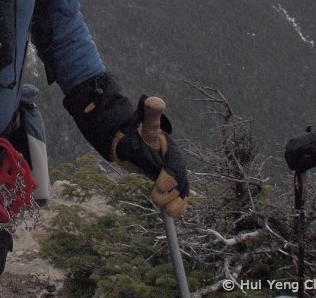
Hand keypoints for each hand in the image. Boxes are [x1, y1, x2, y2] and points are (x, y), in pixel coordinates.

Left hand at [112, 96, 189, 216]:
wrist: (134, 143)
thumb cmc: (140, 134)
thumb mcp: (143, 125)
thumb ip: (150, 115)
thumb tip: (155, 100)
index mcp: (171, 150)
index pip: (175, 164)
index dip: (170, 175)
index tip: (159, 184)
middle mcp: (175, 164)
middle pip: (180, 181)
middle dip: (171, 192)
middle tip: (157, 198)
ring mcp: (173, 176)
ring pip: (180, 192)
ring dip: (176, 203)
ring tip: (168, 211)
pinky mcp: (170, 186)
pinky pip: (178, 197)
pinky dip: (178, 206)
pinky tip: (173, 214)